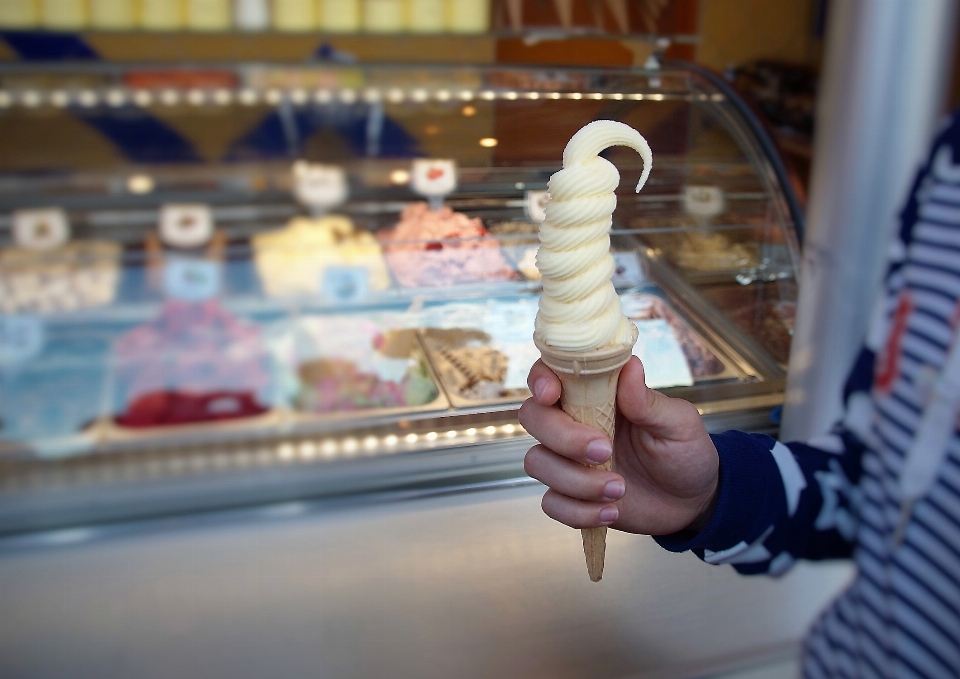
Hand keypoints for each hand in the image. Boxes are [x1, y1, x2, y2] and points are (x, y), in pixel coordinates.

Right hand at [518, 356, 718, 535]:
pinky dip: (579, 511)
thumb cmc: (685, 451)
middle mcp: (574, 423)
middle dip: (563, 437)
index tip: (552, 394)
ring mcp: (568, 460)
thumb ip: (649, 400)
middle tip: (604, 451)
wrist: (692, 501)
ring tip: (620, 490)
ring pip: (537, 462)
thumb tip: (630, 366)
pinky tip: (611, 511)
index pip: (551, 373)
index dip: (541, 379)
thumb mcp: (678, 424)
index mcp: (596, 394)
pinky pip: (551, 503)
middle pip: (534, 417)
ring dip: (576, 481)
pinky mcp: (571, 495)